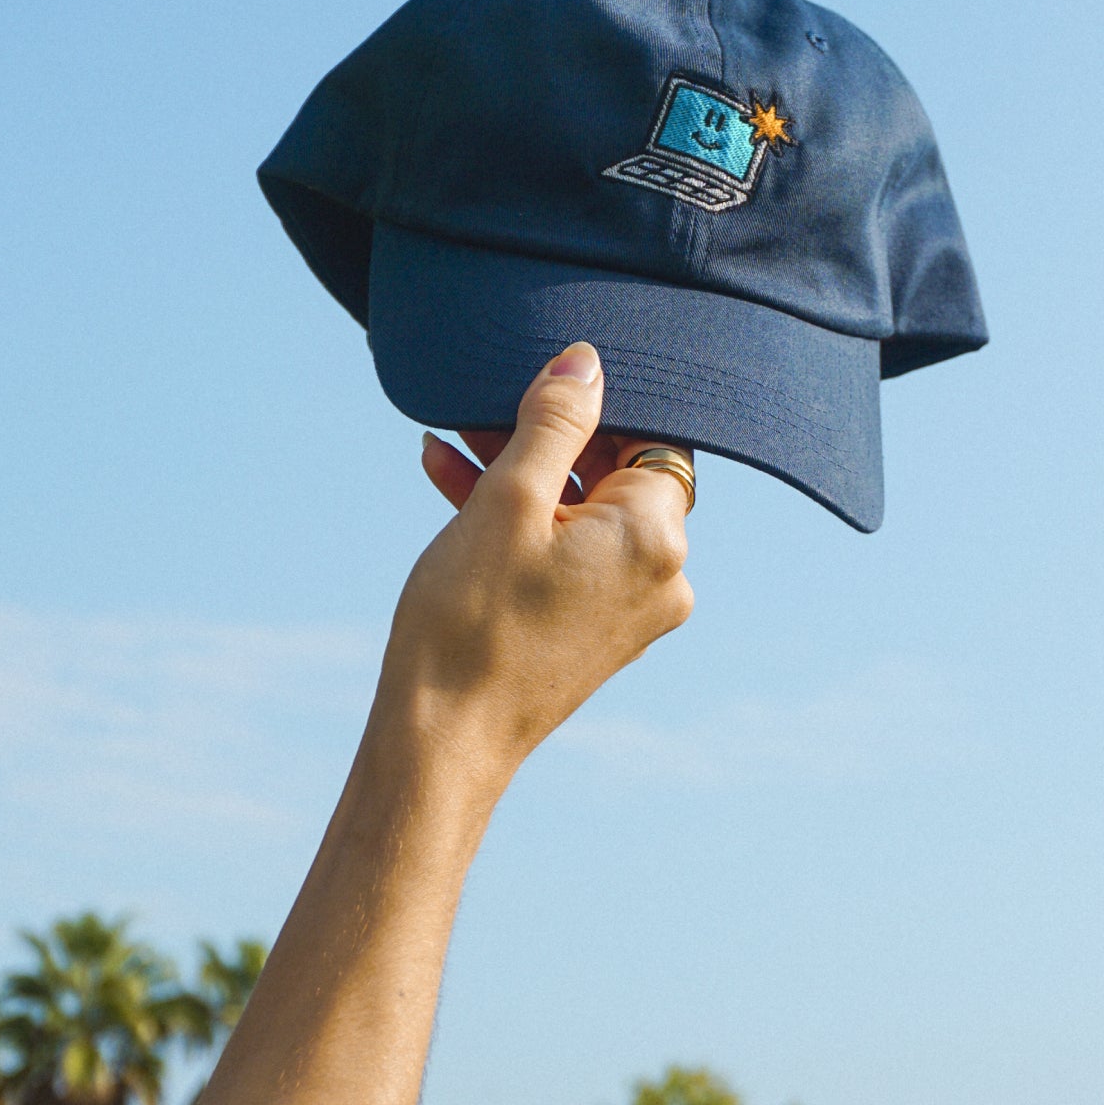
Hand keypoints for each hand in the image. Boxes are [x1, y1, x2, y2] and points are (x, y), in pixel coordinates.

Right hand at [380, 343, 693, 775]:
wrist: (441, 744)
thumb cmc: (471, 622)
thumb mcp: (509, 501)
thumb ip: (555, 422)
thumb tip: (587, 360)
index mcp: (656, 537)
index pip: (650, 437)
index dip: (594, 405)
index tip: (536, 386)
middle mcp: (662, 576)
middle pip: (614, 475)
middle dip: (544, 437)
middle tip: (477, 407)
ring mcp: (630, 611)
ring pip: (582, 515)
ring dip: (521, 477)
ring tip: (450, 443)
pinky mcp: (594, 632)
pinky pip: (568, 557)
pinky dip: (522, 526)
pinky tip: (452, 488)